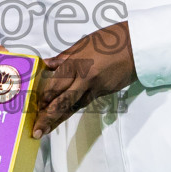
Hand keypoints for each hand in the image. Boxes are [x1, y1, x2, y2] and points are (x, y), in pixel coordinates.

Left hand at [34, 21, 135, 135]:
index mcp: (76, 64)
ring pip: (73, 106)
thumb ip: (63, 57)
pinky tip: (65, 115)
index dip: (44, 99)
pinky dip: (73, 109)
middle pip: (63, 102)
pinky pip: (85, 102)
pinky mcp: (104, 92)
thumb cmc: (110, 40)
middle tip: (37, 131)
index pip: (55, 85)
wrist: (136, 47)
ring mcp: (95, 88)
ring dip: (59, 119)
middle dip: (48, 117)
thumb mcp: (83, 44)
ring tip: (47, 129)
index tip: (34, 108)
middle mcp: (84, 79)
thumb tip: (47, 65)